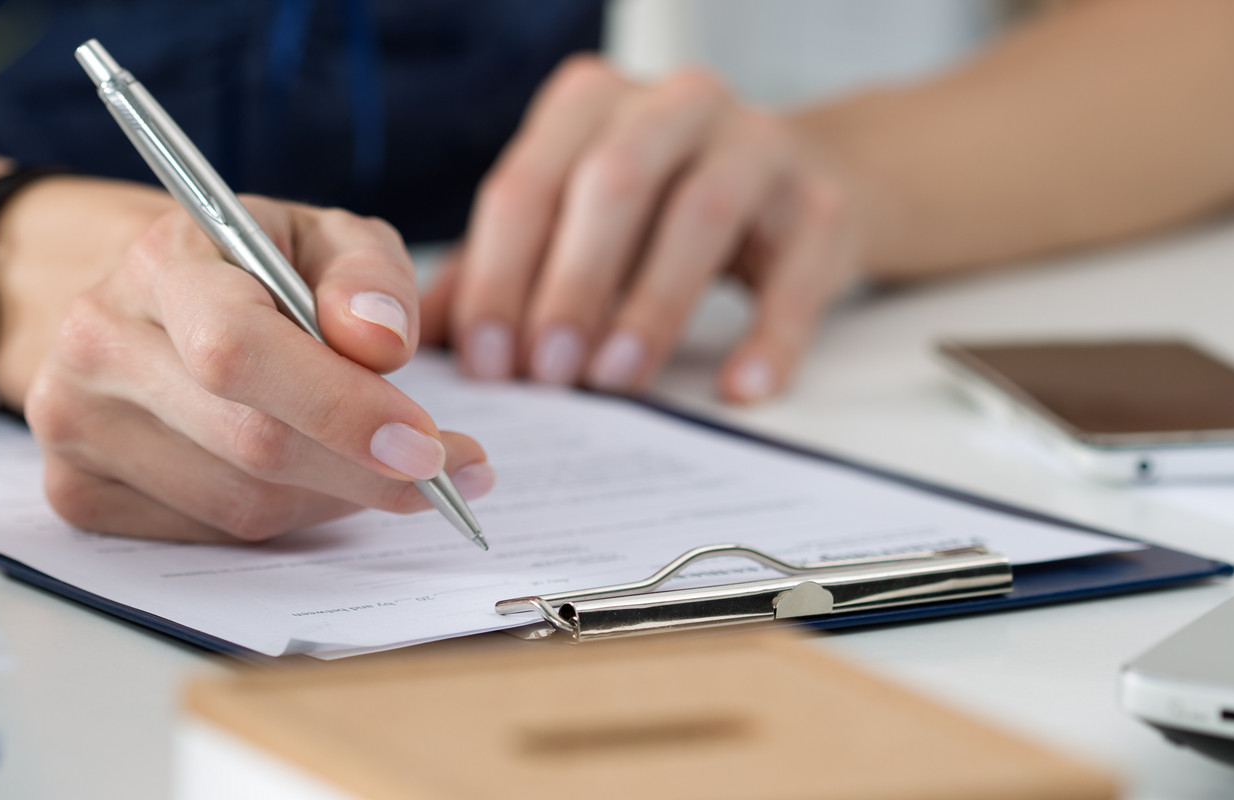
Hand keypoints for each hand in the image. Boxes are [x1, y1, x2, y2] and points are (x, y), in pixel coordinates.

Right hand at [22, 197, 493, 542]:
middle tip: (445, 472)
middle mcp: (100, 342)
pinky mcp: (78, 491)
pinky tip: (308, 478)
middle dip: (365, 469)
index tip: (426, 444)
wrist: (150, 303)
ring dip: (334, 497)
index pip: (239, 348)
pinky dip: (285, 517)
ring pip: (239, 504)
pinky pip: (211, 536)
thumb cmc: (255, 269)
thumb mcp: (326, 241)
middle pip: (248, 443)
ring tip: (378, 464)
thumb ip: (368, 277)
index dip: (340, 406)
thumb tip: (380, 341)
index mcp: (161, 261)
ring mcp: (74, 424)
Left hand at [423, 56, 862, 402]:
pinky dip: (769, 334)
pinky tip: (738, 388)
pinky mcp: (824, 202)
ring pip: (702, 212)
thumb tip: (408, 339)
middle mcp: (676, 105)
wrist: (802, 187)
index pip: (529, 181)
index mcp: (593, 103)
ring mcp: (759, 144)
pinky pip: (797, 269)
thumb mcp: (573, 224)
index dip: (500, 273)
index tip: (487, 361)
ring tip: (618, 377)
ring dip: (654, 302)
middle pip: (613, 182)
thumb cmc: (661, 213)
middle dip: (572, 281)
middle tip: (548, 372)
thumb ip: (496, 271)